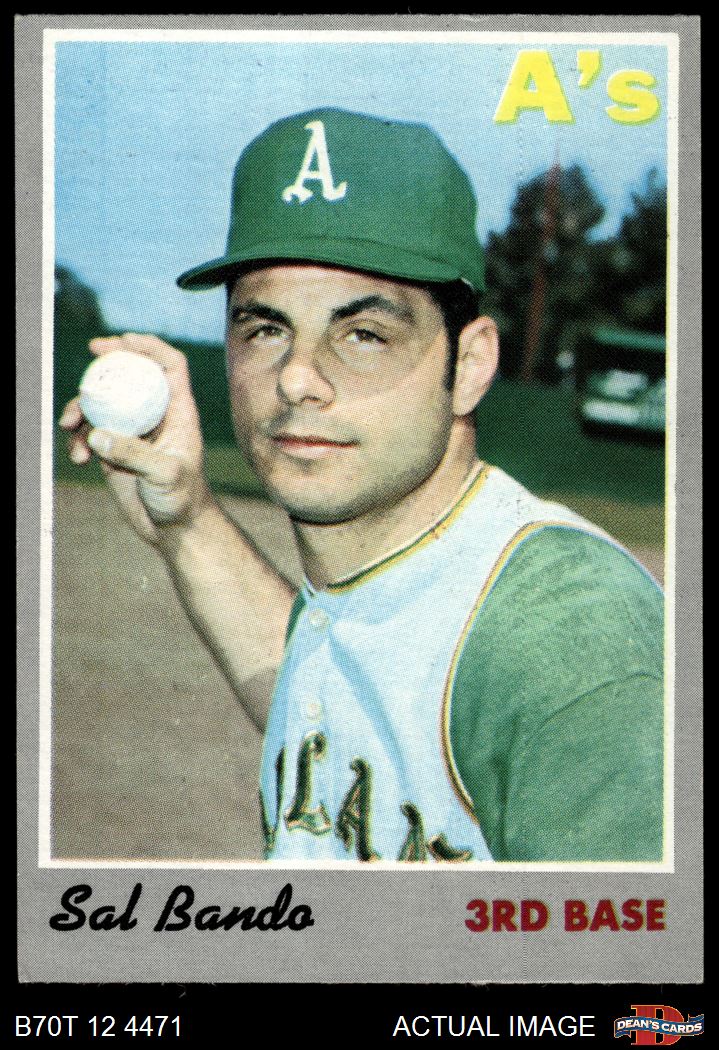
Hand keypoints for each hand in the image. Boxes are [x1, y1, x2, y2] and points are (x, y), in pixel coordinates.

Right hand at [59, 333, 212, 545]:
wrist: (173, 528)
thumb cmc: (181, 499)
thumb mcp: (163, 475)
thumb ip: (133, 454)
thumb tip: (98, 434)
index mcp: (178, 411)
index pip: (170, 366)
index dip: (149, 346)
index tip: (123, 341)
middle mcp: (156, 416)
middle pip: (132, 375)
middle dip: (109, 362)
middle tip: (91, 354)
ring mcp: (134, 431)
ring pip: (105, 403)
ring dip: (83, 407)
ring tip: (69, 425)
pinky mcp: (116, 450)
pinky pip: (92, 433)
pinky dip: (80, 439)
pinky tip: (78, 458)